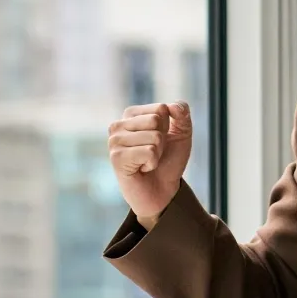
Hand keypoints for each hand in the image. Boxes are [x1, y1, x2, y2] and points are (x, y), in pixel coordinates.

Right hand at [109, 102, 192, 229]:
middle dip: (163, 140)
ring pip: (154, 137)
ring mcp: (114, 141)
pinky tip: (141, 169)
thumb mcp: (182, 133)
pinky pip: (149, 152)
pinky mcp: (116, 158)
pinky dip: (152, 163)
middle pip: (156, 120)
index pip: (161, 108)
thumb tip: (173, 106)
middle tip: (153, 153)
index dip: (168, 127)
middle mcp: (118, 125)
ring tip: (146, 162)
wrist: (162, 191)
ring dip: (158, 153)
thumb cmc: (168, 161)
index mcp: (131, 114)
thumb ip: (182, 113)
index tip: (160, 141)